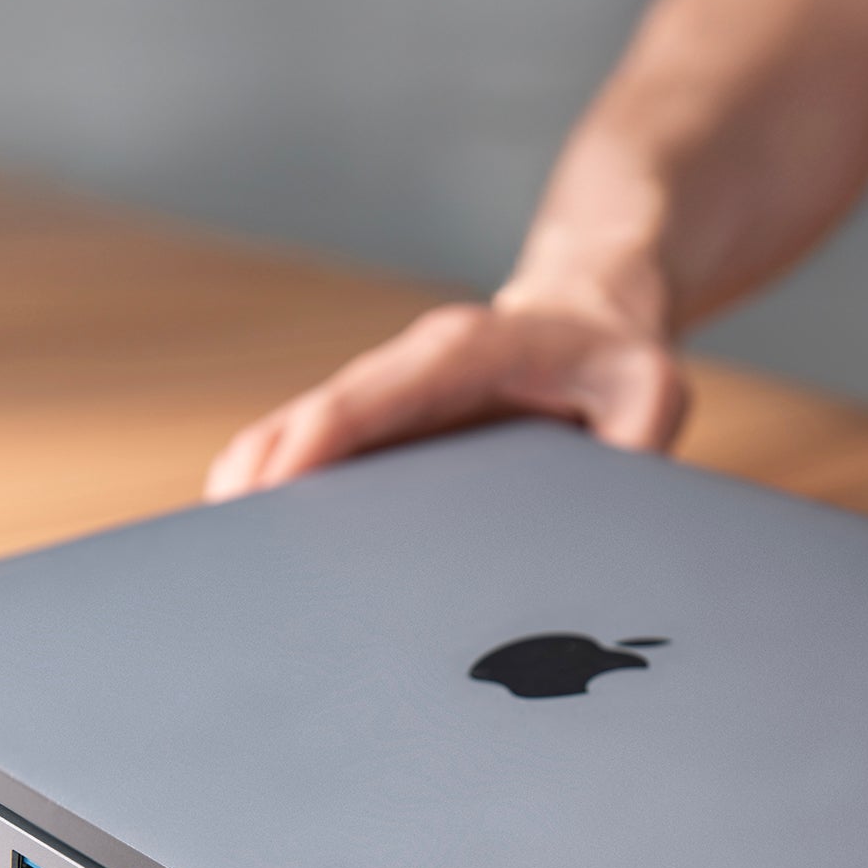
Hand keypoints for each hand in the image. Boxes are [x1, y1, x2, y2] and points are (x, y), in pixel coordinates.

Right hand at [203, 294, 686, 500]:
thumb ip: (643, 436)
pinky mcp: (381, 426)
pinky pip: (314, 451)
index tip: (280, 476)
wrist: (591, 320)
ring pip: (302, 431)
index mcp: (469, 353)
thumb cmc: (619, 361)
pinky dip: (273, 487)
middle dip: (267, 465)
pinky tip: (244, 541)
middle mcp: (413, 370)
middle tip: (220, 528)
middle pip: (321, 412)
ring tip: (213, 548)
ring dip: (254, 480)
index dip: (327, 431)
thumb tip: (613, 489)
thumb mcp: (654, 391)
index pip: (383, 390)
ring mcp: (389, 397)